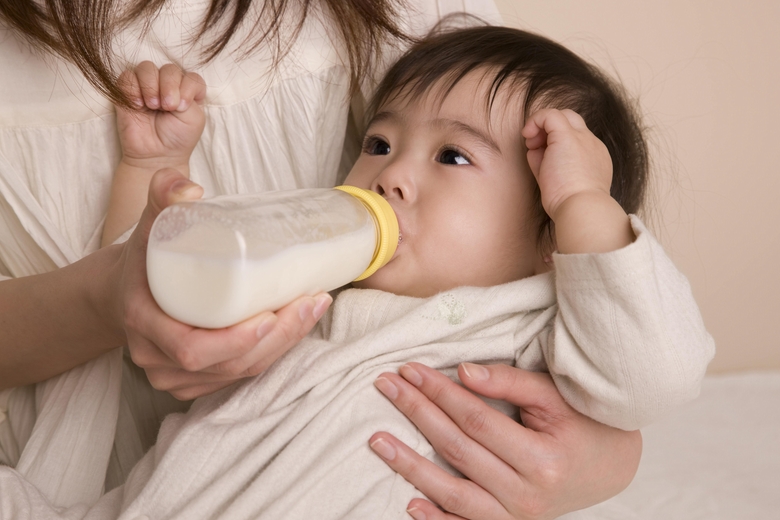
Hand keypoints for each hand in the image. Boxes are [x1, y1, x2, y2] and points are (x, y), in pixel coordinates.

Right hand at [111, 168, 331, 399]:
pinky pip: (239, 374)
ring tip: (313, 308)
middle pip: (227, 364)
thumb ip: (164, 195)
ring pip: (239, 372)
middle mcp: (158, 359)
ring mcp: (176, 375)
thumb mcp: (150, 223)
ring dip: (283, 345)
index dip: (235, 340)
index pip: (192, 349)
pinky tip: (299, 326)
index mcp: (144, 324)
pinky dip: (273, 353)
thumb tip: (190, 189)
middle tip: (309, 302)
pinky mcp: (195, 380)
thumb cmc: (144, 256)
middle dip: (276, 339)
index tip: (271, 315)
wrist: (126, 289)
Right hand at [116, 61, 205, 171]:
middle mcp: (168, 85)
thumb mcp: (194, 118)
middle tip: (167, 107)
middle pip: (169, 69)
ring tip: (152, 105)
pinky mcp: (128, 91)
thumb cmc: (178, 138)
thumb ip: (188, 95)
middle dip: (169, 86)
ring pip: (146, 67)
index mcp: (188, 91)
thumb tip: (167, 86)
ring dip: (150, 85)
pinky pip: (127, 76)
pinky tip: (137, 105)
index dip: (188, 88)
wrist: (156, 155)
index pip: (192, 77)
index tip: (182, 107)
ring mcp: (147, 86)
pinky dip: (132, 88)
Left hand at [369, 363, 641, 519]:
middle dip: (417, 414)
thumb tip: (462, 371)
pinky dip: (436, 518)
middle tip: (385, 387)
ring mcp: (517, 517)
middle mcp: (528, 494)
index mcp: (543, 458)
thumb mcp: (553, 396)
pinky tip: (408, 502)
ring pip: (453, 493)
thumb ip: (509, 382)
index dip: (439, 392)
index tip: (409, 370)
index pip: (476, 418)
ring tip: (378, 441)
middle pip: (458, 449)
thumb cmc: (581, 423)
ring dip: (411, 466)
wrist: (611, 467)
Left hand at [522, 108, 612, 221]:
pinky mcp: (567, 136)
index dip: (554, 144)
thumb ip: (547, 164)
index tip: (542, 160)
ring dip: (542, 126)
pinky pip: (550, 114)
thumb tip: (534, 151)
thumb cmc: (570, 205)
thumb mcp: (558, 183)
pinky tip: (527, 135)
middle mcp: (591, 144)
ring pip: (563, 116)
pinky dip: (535, 120)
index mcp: (594, 159)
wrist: (582, 209)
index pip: (574, 140)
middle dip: (551, 130)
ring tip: (532, 144)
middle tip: (535, 147)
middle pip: (572, 122)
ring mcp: (582, 138)